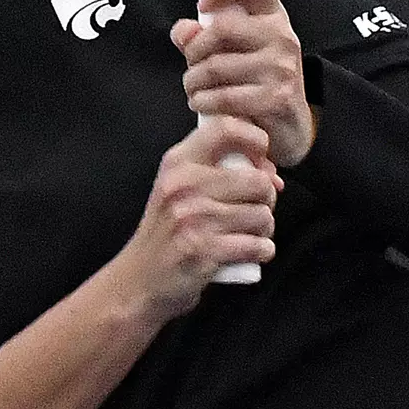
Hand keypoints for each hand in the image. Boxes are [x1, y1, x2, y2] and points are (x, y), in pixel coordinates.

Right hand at [111, 117, 281, 322]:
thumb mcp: (177, 187)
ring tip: (247, 235)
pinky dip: (262, 251)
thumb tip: (270, 172)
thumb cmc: (167, 233)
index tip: (260, 165)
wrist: (138, 281)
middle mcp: (183, 185)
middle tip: (253, 212)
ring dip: (264, 230)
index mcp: (178, 162)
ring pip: (263, 216)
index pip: (226, 128)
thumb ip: (215, 169)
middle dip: (267, 200)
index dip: (256, 142)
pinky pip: (258, 245)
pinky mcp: (203, 250)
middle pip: (258, 180)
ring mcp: (193, 218)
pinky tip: (249, 253)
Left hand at [169, 0, 316, 168]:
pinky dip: (203, 102)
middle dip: (195, 49)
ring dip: (193, 81)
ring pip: (216, 65)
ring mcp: (282, 68)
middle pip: (223, 27)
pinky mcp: (276, 98)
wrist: (289, 126)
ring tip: (194, 88)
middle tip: (191, 64)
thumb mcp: (232, 51)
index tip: (203, 6)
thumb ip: (202, 35)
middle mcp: (283, 37)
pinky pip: (224, 96)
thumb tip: (184, 31)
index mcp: (273, 16)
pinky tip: (202, 104)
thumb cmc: (255, 82)